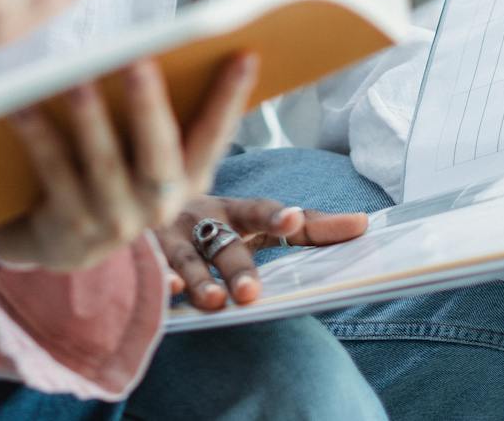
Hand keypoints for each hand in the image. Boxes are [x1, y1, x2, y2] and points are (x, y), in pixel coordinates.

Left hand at [0, 52, 259, 272]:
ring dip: (91, 123)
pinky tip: (22, 107)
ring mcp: (113, 223)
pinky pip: (53, 176)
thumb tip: (165, 47)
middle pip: (158, 157)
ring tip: (77, 81)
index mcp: (186, 182)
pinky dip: (39, 138)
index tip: (244, 54)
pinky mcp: (68, 230)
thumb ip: (157, 111)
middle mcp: (157, 209)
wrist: (52, 240)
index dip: (231, 99)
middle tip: (139, 61)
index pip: (215, 137)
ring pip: (103, 168)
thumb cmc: (104, 171)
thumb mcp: (141, 151)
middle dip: (150, 107)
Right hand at [157, 195, 368, 311]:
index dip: (274, 215)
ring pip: (183, 258)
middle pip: (222, 242)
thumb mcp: (256, 221)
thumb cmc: (216, 221)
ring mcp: (166, 236)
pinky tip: (165, 292)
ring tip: (213, 302)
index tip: (292, 219)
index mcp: (231, 208)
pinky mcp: (141, 254)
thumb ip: (309, 226)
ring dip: (197, 279)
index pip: (257, 211)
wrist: (144, 200)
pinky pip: (147, 268)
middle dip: (236, 267)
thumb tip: (363, 224)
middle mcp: (198, 218)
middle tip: (251, 293)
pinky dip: (156, 279)